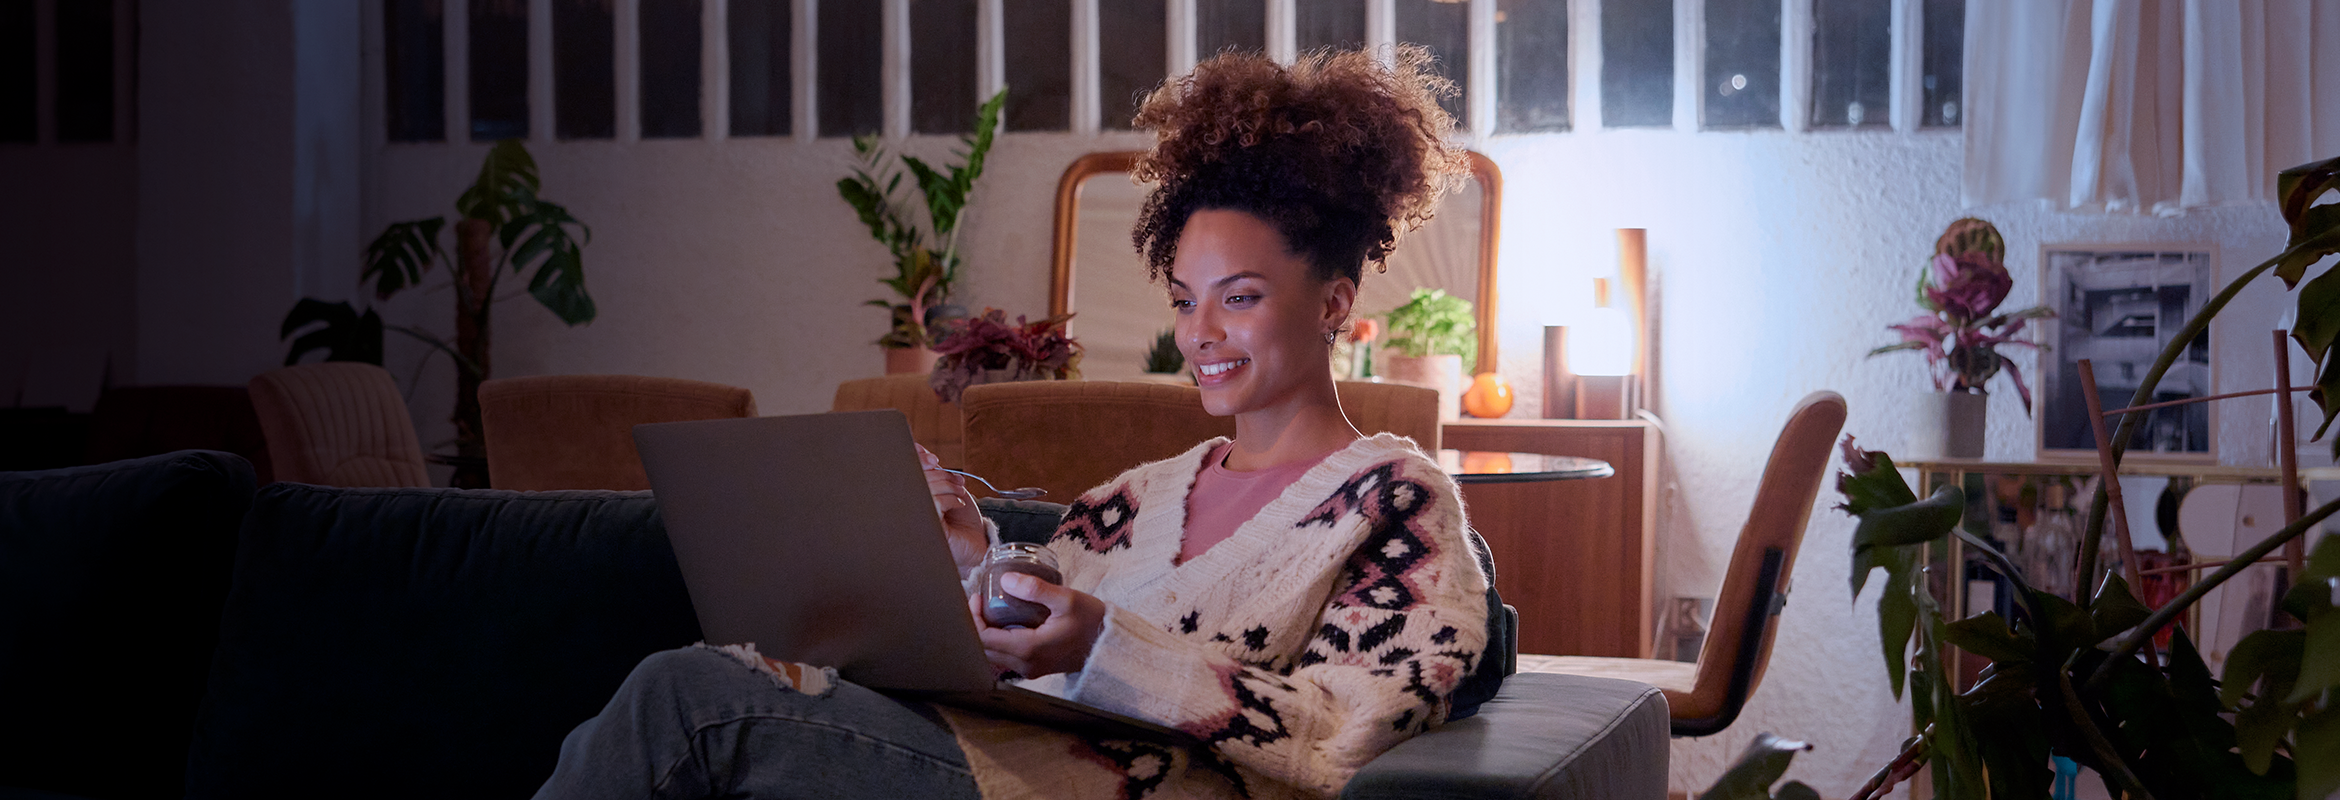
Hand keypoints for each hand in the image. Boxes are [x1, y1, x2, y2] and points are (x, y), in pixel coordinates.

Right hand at [920, 445, 986, 572]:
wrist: (974, 545)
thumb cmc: (960, 520)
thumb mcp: (946, 488)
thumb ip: (932, 471)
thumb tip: (918, 449)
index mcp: (911, 496)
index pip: (904, 471)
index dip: (917, 460)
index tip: (933, 459)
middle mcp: (908, 507)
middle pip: (916, 477)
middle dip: (941, 475)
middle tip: (958, 482)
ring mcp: (914, 519)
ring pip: (926, 487)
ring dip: (949, 486)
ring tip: (960, 494)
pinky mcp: (925, 529)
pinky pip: (935, 502)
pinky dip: (951, 499)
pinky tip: (957, 506)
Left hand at [969, 572, 1106, 679]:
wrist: (1110, 646)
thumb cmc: (1091, 621)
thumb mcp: (1066, 598)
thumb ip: (1035, 589)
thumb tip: (1006, 579)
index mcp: (1029, 649)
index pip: (984, 639)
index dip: (974, 618)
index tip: (978, 597)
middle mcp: (1025, 664)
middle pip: (984, 650)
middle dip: (976, 625)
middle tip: (980, 601)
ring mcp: (1030, 670)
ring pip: (993, 656)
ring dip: (986, 633)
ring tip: (990, 609)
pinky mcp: (1035, 668)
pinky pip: (1006, 657)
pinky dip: (998, 640)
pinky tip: (1005, 622)